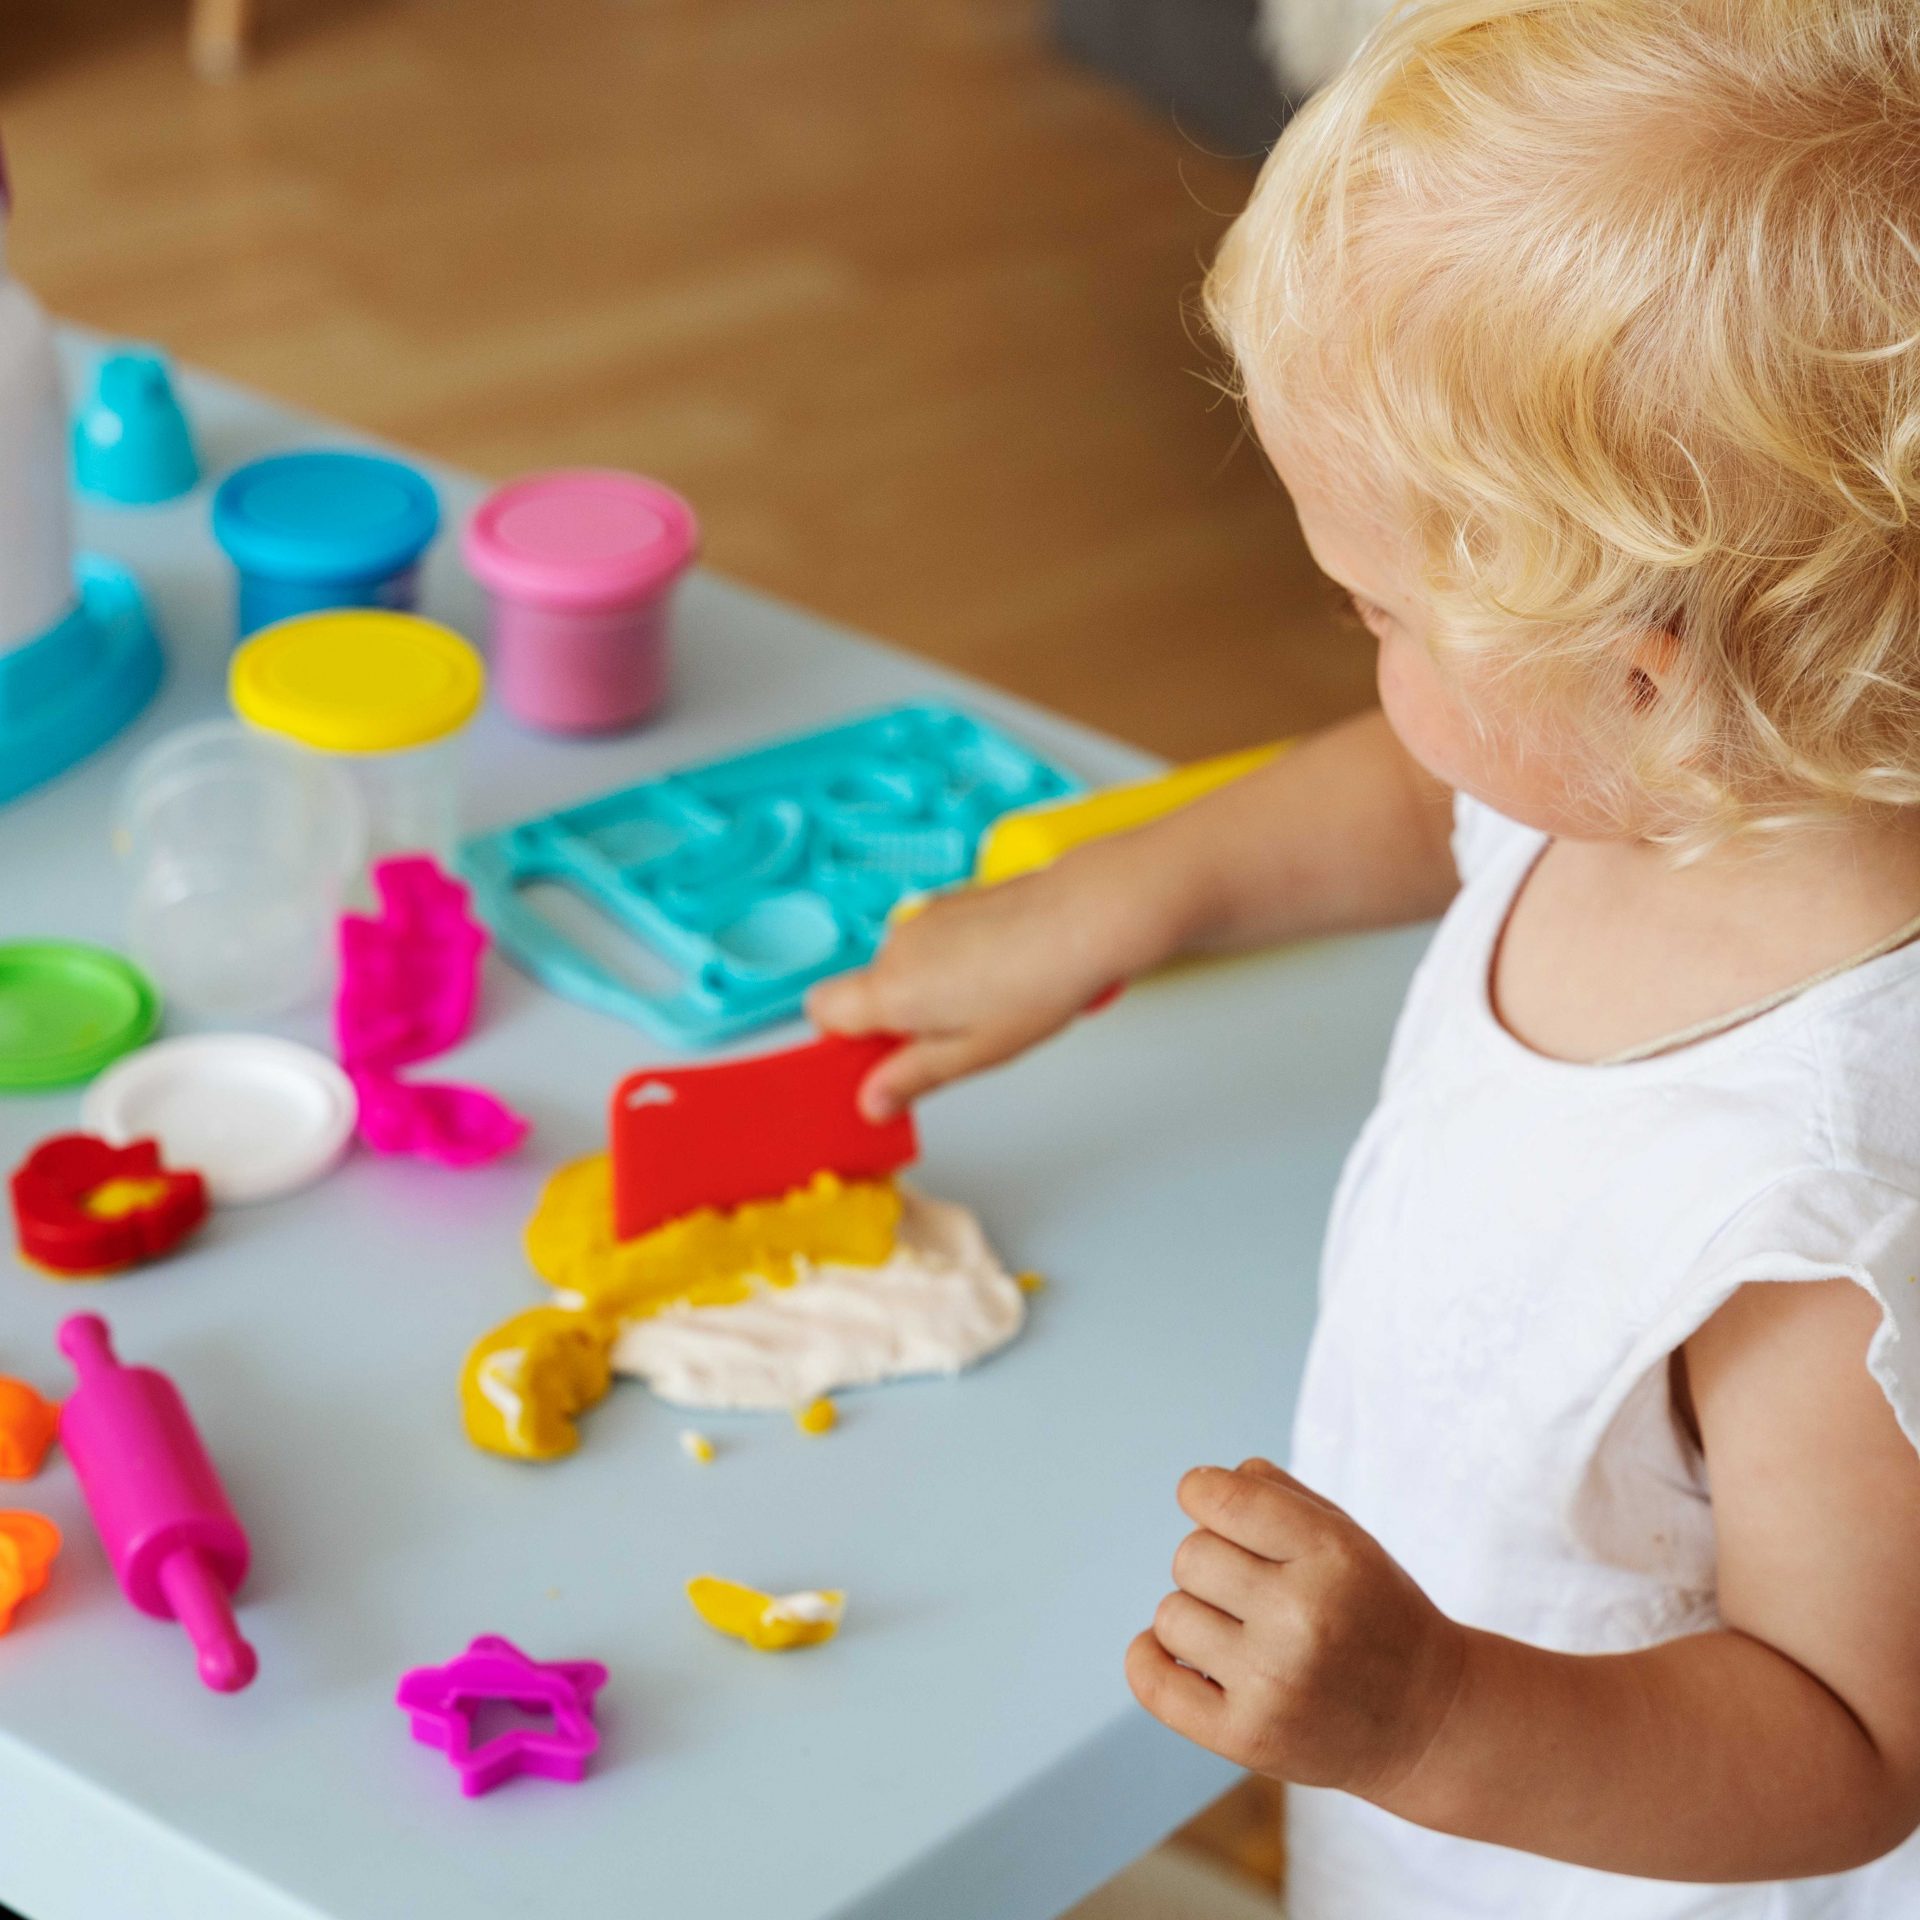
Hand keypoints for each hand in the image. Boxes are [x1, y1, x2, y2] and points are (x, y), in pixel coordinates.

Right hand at [807, 850, 1161, 1120]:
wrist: (1085, 916)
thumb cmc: (1037, 983)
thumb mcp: (972, 1054)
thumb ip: (911, 1077)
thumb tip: (871, 1102)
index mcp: (889, 989)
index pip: (820, 1011)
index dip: (842, 1042)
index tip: (882, 1064)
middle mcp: (895, 946)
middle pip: (867, 992)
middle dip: (898, 1022)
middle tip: (955, 1043)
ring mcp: (923, 917)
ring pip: (904, 968)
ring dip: (930, 994)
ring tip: (991, 1008)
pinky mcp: (951, 901)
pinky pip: (932, 944)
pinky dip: (952, 965)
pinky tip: (1001, 977)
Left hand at [1127, 1459, 1466, 1797]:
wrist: (1429, 1721)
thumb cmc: (1373, 1610)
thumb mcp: (1348, 1537)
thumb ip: (1275, 1495)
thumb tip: (1199, 1486)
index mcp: (1333, 1554)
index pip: (1220, 1498)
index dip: (1202, 1492)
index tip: (1211, 1503)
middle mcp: (1303, 1617)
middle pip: (1190, 1556)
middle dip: (1211, 1563)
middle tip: (1252, 1589)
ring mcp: (1274, 1683)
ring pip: (1170, 1615)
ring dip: (1195, 1616)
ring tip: (1243, 1633)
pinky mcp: (1249, 1738)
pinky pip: (1152, 1682)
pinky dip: (1150, 1660)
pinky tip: (1184, 1657)